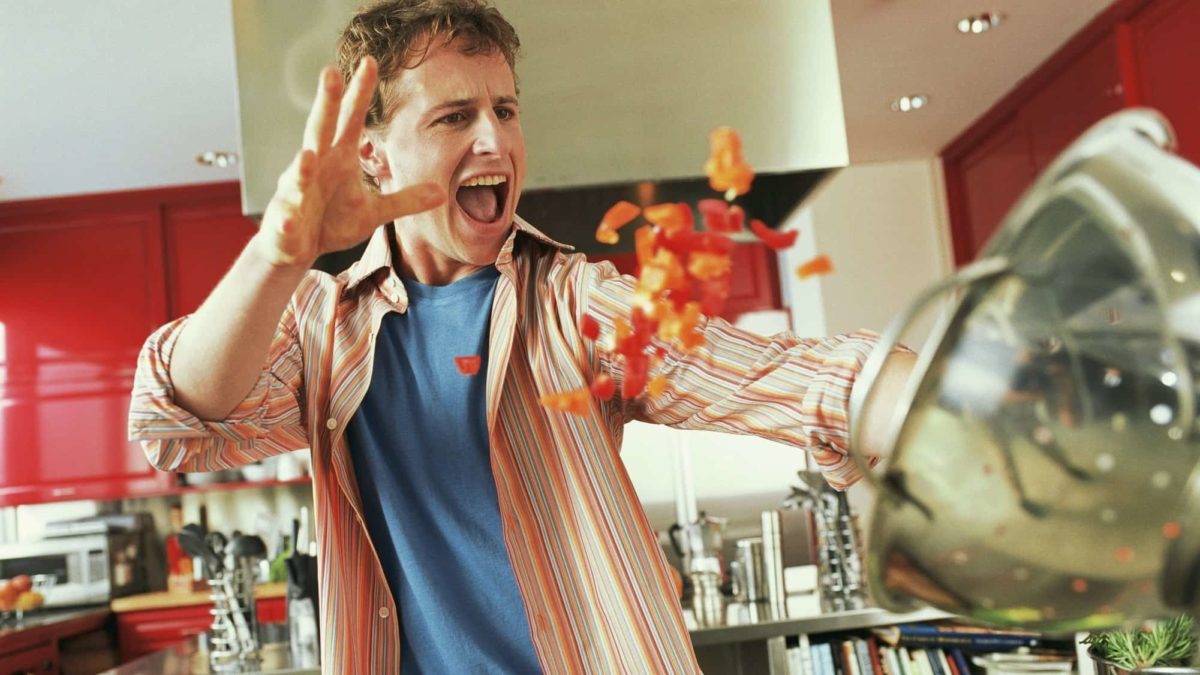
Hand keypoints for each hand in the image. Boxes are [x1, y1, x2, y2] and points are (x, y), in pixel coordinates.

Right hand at [255, 57, 445, 268]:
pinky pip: (286, 220)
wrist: (294, 248)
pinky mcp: (284, 221)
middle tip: (331, 72)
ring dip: (301, 167)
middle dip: (325, 104)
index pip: (350, 120)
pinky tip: (291, 221)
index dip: (359, 93)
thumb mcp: (374, 212)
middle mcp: (314, 166)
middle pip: (320, 130)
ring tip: (307, 156)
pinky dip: (288, 220)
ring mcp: (296, 192)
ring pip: (298, 175)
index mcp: (337, 158)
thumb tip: (442, 193)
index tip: (369, 62)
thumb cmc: (331, 221)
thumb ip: (405, 200)